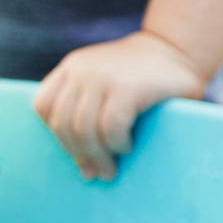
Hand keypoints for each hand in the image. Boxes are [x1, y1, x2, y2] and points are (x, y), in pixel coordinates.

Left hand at [33, 30, 207, 179]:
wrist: (178, 49)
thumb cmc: (141, 76)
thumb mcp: (103, 79)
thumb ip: (84, 104)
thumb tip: (79, 162)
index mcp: (73, 66)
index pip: (44, 105)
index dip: (57, 133)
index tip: (76, 150)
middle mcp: (83, 69)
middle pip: (63, 124)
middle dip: (79, 154)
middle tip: (96, 173)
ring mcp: (104, 77)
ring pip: (84, 130)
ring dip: (97, 156)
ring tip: (110, 169)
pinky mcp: (128, 88)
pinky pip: (111, 128)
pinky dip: (117, 143)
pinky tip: (127, 145)